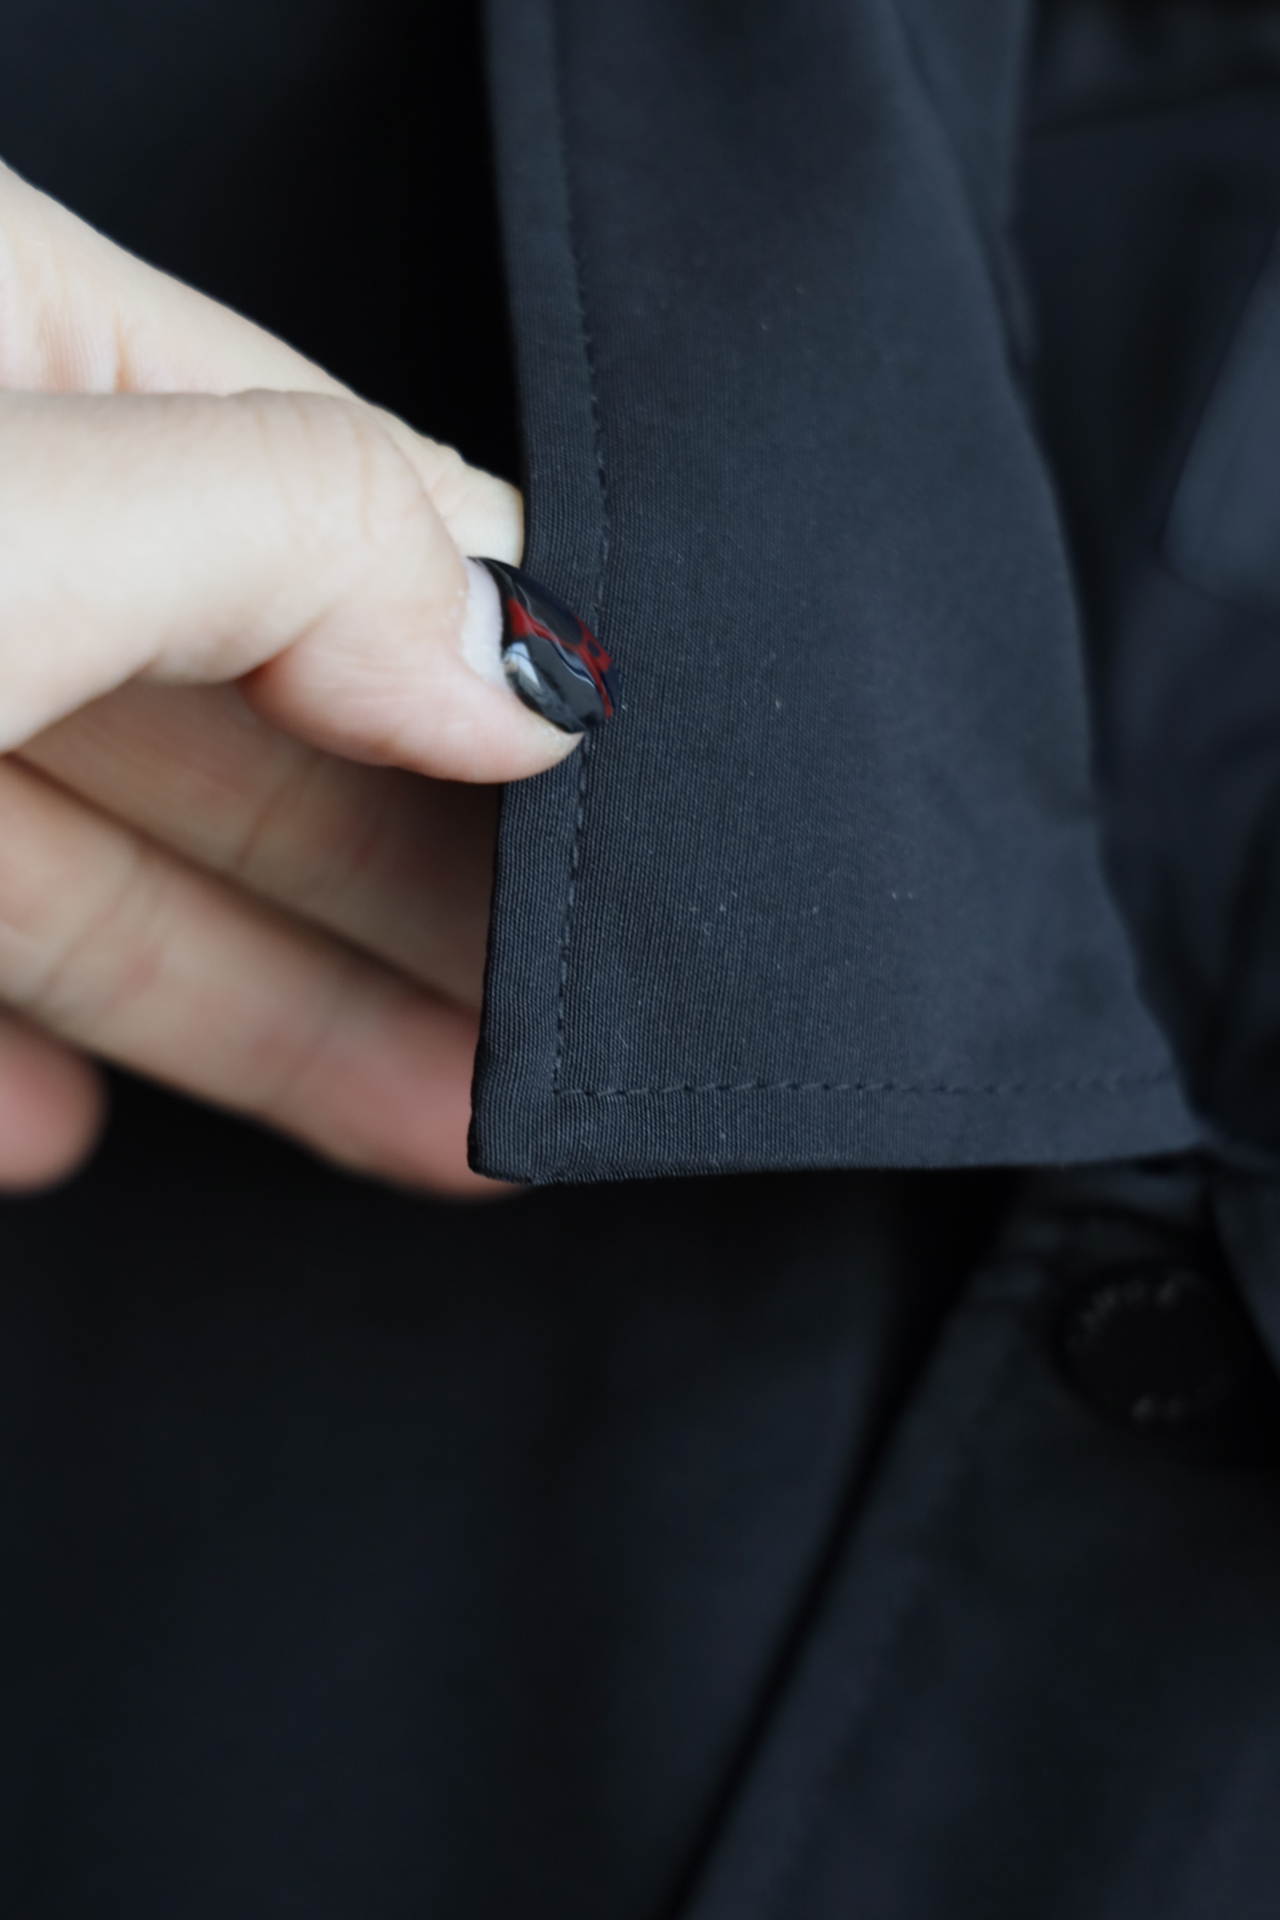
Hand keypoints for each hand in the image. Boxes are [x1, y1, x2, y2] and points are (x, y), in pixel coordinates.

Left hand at [0, 161, 573, 1194]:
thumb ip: (282, 543)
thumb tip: (519, 653)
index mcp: (6, 333)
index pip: (335, 496)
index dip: (499, 658)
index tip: (634, 814)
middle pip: (245, 715)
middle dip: (416, 886)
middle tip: (577, 1027)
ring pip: (105, 860)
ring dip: (265, 1009)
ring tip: (451, 1126)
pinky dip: (21, 1053)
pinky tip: (78, 1131)